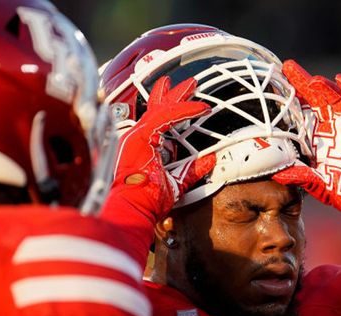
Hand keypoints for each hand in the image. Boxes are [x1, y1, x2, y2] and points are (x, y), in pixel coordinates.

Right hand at [101, 76, 213, 261]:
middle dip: (173, 94)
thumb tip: (209, 161)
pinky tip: (200, 108)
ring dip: (179, 96)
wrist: (131, 206)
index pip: (156, 121)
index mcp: (141, 147)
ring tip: (192, 85)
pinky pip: (166, 116)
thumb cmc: (145, 200)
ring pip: (161, 107)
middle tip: (189, 84)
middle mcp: (136, 138)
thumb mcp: (175, 182)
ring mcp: (137, 135)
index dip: (173, 111)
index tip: (191, 105)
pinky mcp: (141, 136)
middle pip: (156, 108)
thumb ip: (191, 170)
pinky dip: (184, 111)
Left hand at [274, 61, 340, 268]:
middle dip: (302, 81)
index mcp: (319, 137)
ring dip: (324, 87)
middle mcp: (334, 125)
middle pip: (316, 98)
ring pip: (336, 98)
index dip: (291, 99)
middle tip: (288, 66)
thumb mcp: (319, 185)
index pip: (302, 113)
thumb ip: (301, 177)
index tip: (275, 84)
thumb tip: (276, 175)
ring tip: (311, 79)